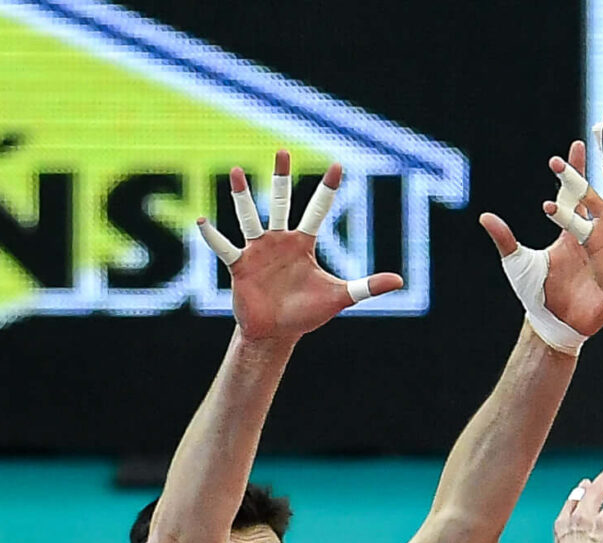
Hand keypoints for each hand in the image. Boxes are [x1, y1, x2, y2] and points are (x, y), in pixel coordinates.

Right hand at [196, 150, 401, 343]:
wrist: (277, 333)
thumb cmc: (307, 313)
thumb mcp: (339, 297)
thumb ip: (366, 287)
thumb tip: (399, 280)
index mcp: (303, 244)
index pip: (317, 211)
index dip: (328, 190)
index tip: (338, 165)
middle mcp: (279, 240)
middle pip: (280, 202)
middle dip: (280, 177)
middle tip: (282, 150)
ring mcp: (257, 250)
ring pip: (249, 217)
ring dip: (242, 196)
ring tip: (236, 171)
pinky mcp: (239, 265)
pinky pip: (224, 247)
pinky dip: (213, 236)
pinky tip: (202, 220)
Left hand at [480, 141, 602, 340]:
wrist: (557, 326)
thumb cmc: (535, 294)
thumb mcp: (518, 265)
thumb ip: (505, 240)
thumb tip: (485, 217)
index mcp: (568, 230)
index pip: (573, 193)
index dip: (575, 169)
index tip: (579, 143)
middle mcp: (591, 235)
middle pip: (602, 197)